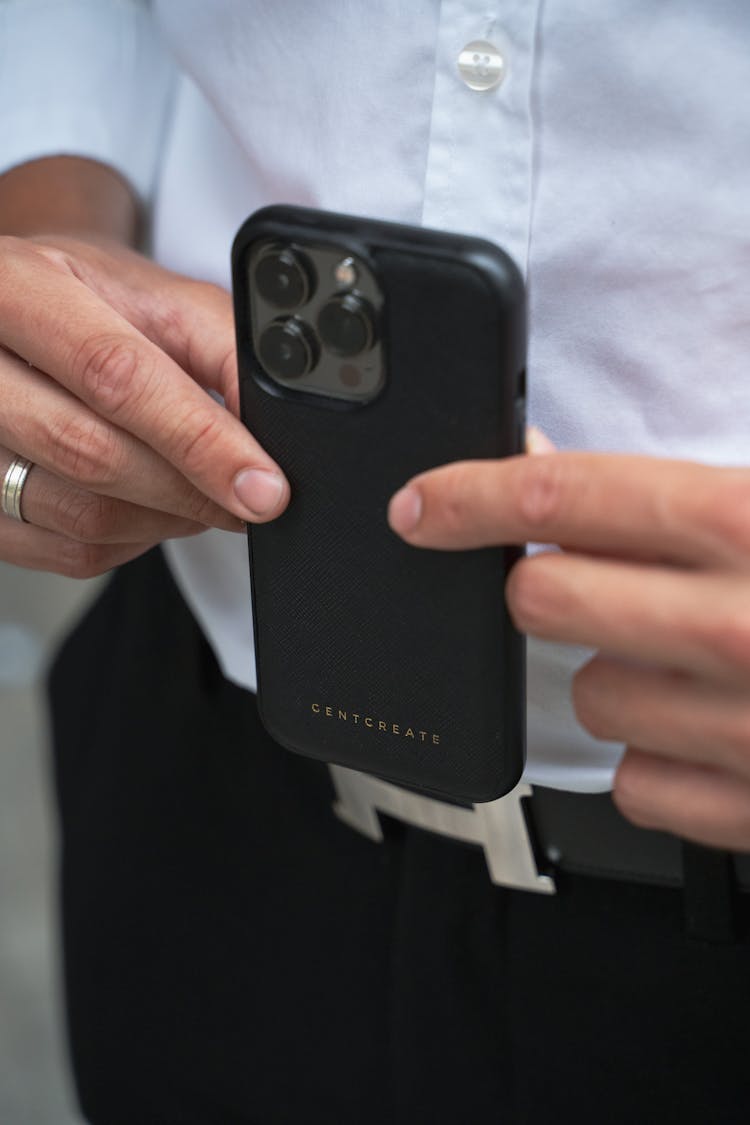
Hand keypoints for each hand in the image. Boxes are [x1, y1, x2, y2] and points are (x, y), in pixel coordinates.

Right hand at [0, 234, 288, 576]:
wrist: (22, 319)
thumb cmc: (90, 303)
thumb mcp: (159, 297)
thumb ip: (224, 348)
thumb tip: (276, 427)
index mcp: (18, 291)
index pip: (114, 376)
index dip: (199, 441)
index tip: (261, 487)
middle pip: (92, 454)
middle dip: (192, 491)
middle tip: (249, 497)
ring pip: (81, 516)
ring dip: (166, 521)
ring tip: (199, 492)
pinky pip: (67, 551)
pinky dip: (131, 542)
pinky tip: (149, 506)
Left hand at [388, 450, 749, 850]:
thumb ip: (657, 494)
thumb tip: (532, 464)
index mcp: (743, 524)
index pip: (561, 497)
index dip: (469, 496)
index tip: (420, 508)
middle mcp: (735, 624)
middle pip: (541, 599)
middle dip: (545, 590)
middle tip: (595, 590)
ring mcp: (740, 725)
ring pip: (585, 699)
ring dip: (613, 681)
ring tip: (687, 667)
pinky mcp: (743, 806)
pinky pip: (629, 785)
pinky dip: (653, 760)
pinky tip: (703, 730)